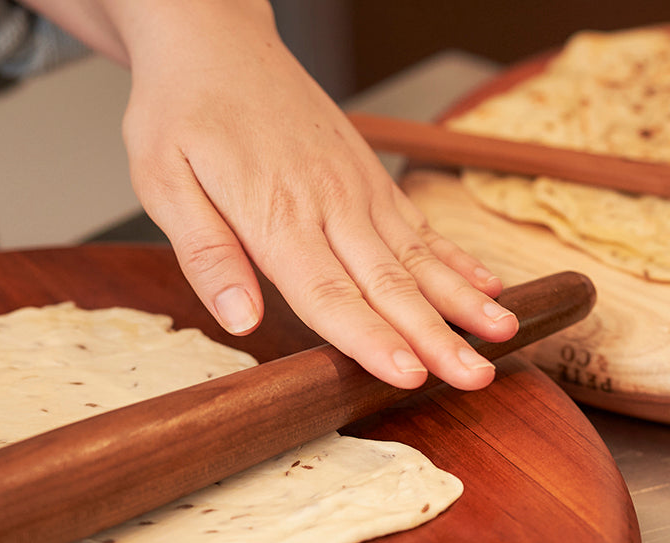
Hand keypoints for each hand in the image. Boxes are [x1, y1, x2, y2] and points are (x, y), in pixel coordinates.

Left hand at [110, 0, 517, 388]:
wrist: (214, 37)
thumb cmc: (183, 110)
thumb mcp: (165, 182)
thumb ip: (208, 255)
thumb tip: (240, 320)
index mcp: (276, 214)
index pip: (330, 294)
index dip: (371, 339)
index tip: (410, 376)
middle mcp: (329, 203)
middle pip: (388, 284)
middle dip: (437, 336)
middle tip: (477, 377)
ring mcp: (356, 188)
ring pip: (417, 257)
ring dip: (463, 301)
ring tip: (505, 335)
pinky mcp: (368, 178)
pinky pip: (419, 227)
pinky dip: (456, 260)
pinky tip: (487, 287)